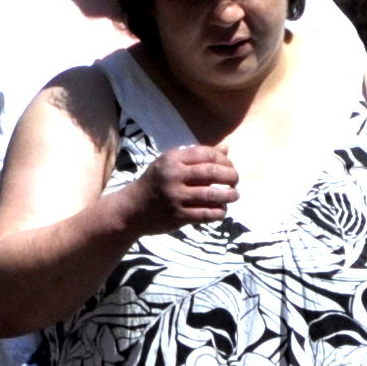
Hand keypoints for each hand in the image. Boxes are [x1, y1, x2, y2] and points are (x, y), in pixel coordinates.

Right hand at [117, 144, 238, 237]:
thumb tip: (226, 149)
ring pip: (213, 195)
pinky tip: (222, 210)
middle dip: (231, 176)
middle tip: (235, 181)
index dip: (224, 159)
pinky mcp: (178, 216)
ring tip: (234, 195)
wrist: (131, 209)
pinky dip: (220, 212)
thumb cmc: (155, 183)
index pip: (206, 154)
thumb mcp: (170, 164)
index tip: (229, 166)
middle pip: (212, 172)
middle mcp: (173, 176)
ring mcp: (175, 197)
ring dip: (230, 195)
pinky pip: (207, 214)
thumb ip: (197, 157)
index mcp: (172, 159)